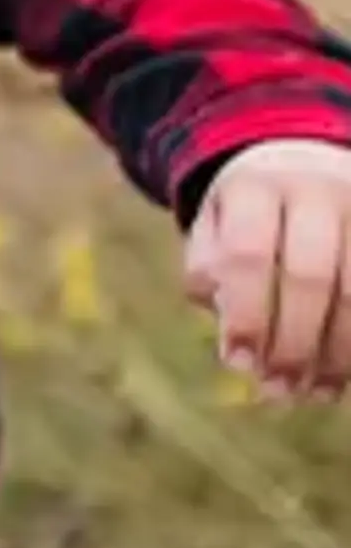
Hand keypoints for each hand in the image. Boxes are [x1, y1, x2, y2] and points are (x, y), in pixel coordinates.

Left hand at [183, 139, 350, 398]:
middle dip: (293, 341)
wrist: (303, 155)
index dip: (245, 314)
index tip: (237, 363)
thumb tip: (229, 329)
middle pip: (310, 276)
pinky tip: (347, 371)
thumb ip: (211, 272)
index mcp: (255, 188)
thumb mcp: (213, 227)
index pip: (248, 255)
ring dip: (340, 349)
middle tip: (279, 389)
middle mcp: (317, 191)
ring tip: (318, 392)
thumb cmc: (248, 212)